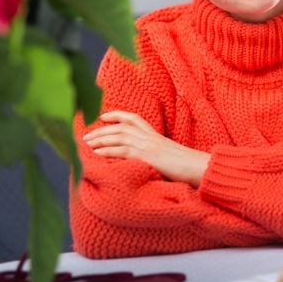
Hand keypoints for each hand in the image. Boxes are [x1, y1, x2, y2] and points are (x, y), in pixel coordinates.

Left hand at [83, 111, 209, 186]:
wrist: (197, 166)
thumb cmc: (186, 165)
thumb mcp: (169, 155)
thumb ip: (157, 153)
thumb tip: (149, 159)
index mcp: (155, 135)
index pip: (134, 118)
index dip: (117, 115)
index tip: (103, 116)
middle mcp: (149, 137)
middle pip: (121, 127)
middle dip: (101, 130)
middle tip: (85, 135)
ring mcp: (147, 145)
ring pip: (118, 136)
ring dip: (100, 139)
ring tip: (86, 143)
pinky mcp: (146, 155)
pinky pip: (121, 150)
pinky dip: (107, 150)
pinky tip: (96, 153)